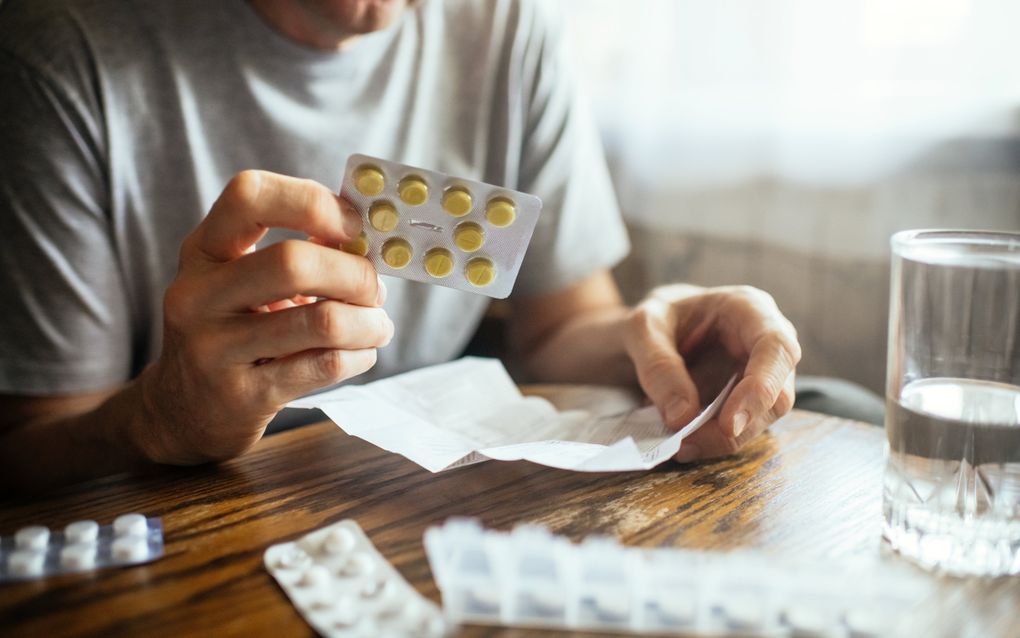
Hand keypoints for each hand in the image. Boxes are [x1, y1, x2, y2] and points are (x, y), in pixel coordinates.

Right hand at [136, 171, 392, 463]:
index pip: (249, 195)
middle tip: (374, 288)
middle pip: (295, 262)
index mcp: (202, 250)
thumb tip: (367, 242)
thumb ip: (295, 253)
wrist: (183, 411)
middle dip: (356, 274)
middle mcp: (197, 295)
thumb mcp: (241, 281)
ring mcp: (214, 349)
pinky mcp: (243, 396)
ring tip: (377, 326)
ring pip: (322, 321)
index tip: (352, 226)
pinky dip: (360, 356)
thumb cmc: (233, 332)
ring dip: (369, 322)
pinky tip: (360, 353)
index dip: (312, 202)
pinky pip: (325, 366)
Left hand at [623, 284, 799, 460]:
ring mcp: (759, 377)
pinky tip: (683, 443)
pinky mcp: (746, 403)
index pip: (776, 348)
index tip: (729, 424)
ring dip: (721, 439)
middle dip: (736, 427)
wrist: (648, 333)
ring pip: (760, 420)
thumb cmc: (653, 318)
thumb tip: (683, 416)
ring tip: (678, 443)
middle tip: (688, 443)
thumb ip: (658, 365)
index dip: (761, 388)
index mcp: (748, 309)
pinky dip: (712, 441)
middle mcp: (764, 344)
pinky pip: (740, 430)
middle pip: (776, 395)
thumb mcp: (642, 328)